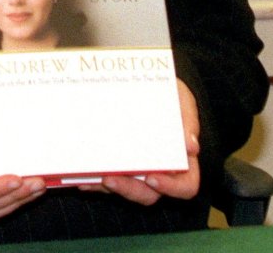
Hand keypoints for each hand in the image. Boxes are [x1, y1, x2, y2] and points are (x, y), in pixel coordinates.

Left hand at [77, 78, 200, 205]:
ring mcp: (136, 170)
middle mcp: (159, 170)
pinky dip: (93, 180)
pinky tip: (80, 176)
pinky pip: (105, 180)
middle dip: (129, 190)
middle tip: (110, 179)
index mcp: (182, 160)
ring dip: (107, 186)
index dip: (171, 188)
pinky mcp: (116, 165)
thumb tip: (192, 147)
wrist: (142, 77)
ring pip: (124, 189)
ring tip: (90, 175)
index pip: (185, 186)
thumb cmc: (167, 91)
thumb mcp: (180, 97)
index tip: (152, 178)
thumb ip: (187, 118)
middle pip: (149, 195)